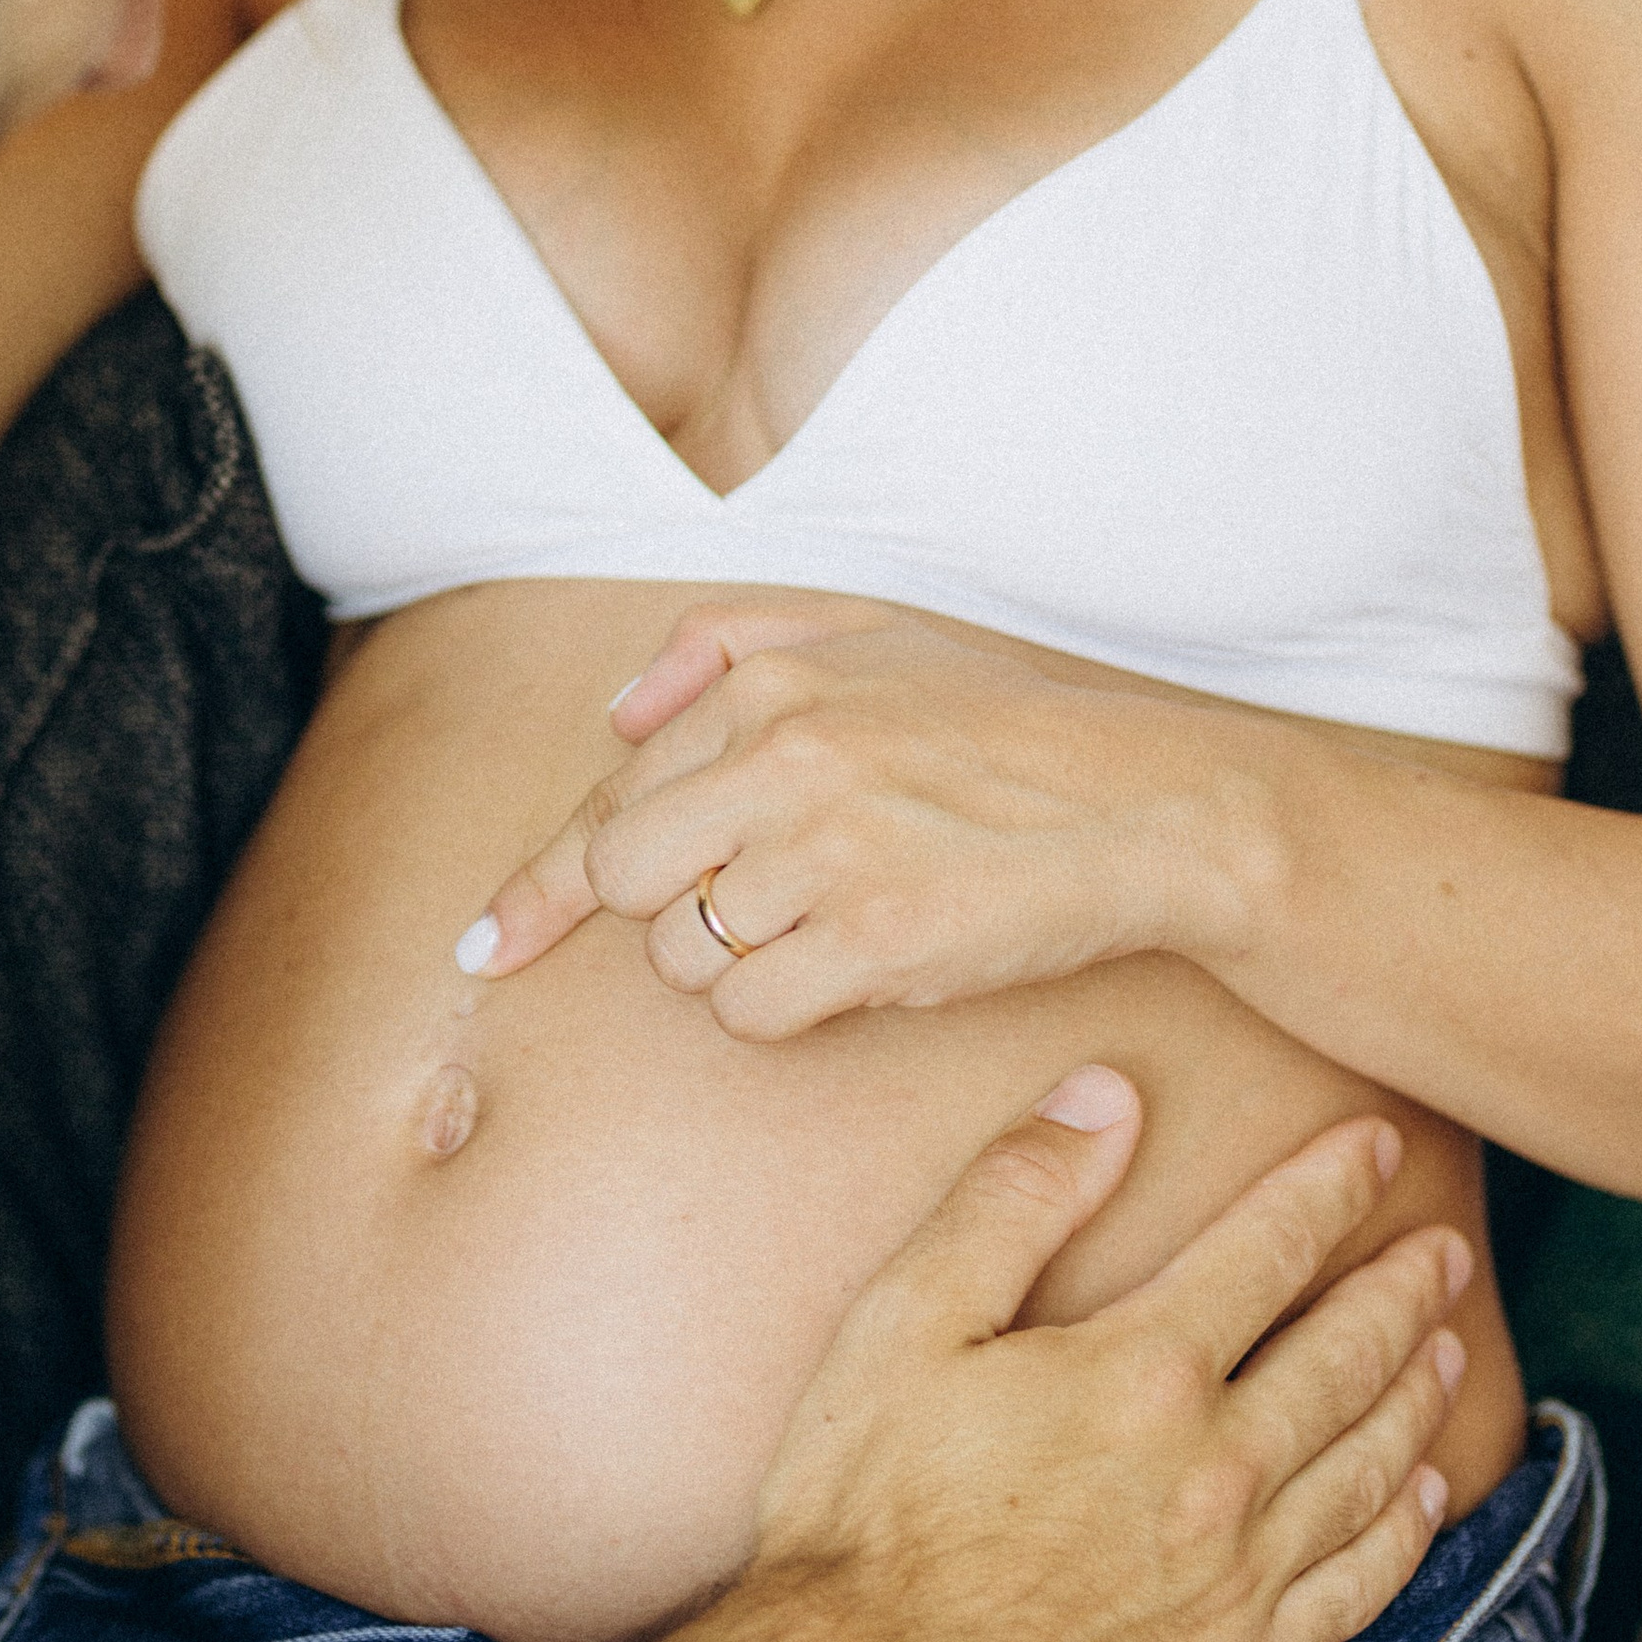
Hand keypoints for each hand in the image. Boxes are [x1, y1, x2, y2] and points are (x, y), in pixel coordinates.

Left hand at [465, 602, 1241, 1037]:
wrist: (1157, 804)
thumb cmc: (1015, 725)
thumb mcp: (877, 630)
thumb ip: (728, 642)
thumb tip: (612, 714)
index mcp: (773, 679)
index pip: (609, 794)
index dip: (537, 885)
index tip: (484, 948)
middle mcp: (784, 752)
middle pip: (623, 879)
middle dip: (667, 915)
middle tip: (754, 915)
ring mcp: (825, 846)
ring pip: (686, 955)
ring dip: (741, 965)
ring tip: (843, 924)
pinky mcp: (874, 937)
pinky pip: (753, 1011)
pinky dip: (791, 1011)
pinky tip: (867, 968)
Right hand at [740, 1073, 1468, 1641]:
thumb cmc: (865, 1507)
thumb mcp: (907, 1320)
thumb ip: (1013, 1197)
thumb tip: (1107, 1093)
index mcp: (1142, 1372)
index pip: (1269, 1251)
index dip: (1328, 1188)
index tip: (1376, 1143)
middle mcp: (1216, 1471)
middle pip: (1345, 1356)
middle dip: (1403, 1291)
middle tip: (1447, 1248)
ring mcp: (1236, 1579)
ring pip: (1367, 1467)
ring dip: (1417, 1396)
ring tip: (1450, 1347)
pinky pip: (1355, 1590)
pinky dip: (1404, 1532)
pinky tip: (1422, 1496)